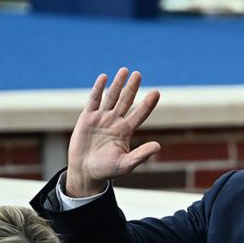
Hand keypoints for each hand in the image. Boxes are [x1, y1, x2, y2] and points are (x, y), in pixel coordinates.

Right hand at [65, 68, 161, 197]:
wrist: (85, 172)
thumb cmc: (106, 170)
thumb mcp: (126, 164)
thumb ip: (141, 154)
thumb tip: (158, 146)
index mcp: (126, 131)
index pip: (140, 114)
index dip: (148, 103)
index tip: (156, 92)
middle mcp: (115, 122)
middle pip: (126, 101)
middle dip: (132, 88)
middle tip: (138, 74)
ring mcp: (101, 118)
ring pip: (111, 97)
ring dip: (118, 84)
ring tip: (125, 70)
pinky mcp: (87, 118)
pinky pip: (94, 100)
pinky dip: (98, 89)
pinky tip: (104, 77)